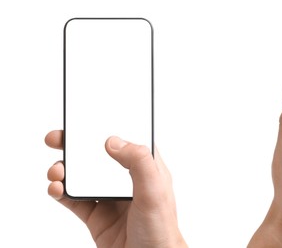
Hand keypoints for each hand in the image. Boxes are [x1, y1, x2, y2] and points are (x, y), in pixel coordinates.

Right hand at [45, 130, 185, 247]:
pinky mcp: (95, 216)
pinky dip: (59, 191)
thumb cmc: (161, 229)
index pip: (127, 140)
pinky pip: (72, 199)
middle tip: (57, 138)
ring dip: (64, 169)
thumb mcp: (155, 191)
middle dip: (75, 144)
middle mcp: (127, 180)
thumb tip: (113, 141)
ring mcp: (109, 197)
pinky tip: (56, 188)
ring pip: (81, 175)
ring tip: (57, 171)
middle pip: (97, 155)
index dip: (107, 126)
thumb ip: (138, 162)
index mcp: (147, 169)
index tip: (86, 116)